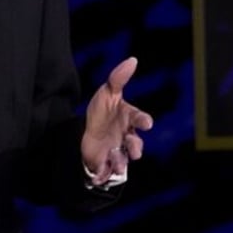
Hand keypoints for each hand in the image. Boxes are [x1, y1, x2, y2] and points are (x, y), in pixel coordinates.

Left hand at [81, 57, 152, 185]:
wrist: (86, 132)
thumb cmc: (102, 112)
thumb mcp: (107, 93)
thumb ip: (118, 78)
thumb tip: (133, 59)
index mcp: (129, 120)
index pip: (139, 119)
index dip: (142, 121)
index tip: (146, 123)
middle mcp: (127, 137)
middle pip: (136, 145)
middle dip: (135, 147)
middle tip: (132, 147)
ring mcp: (118, 152)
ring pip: (124, 160)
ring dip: (120, 160)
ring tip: (114, 157)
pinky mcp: (107, 164)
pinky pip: (109, 172)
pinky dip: (105, 172)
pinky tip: (100, 170)